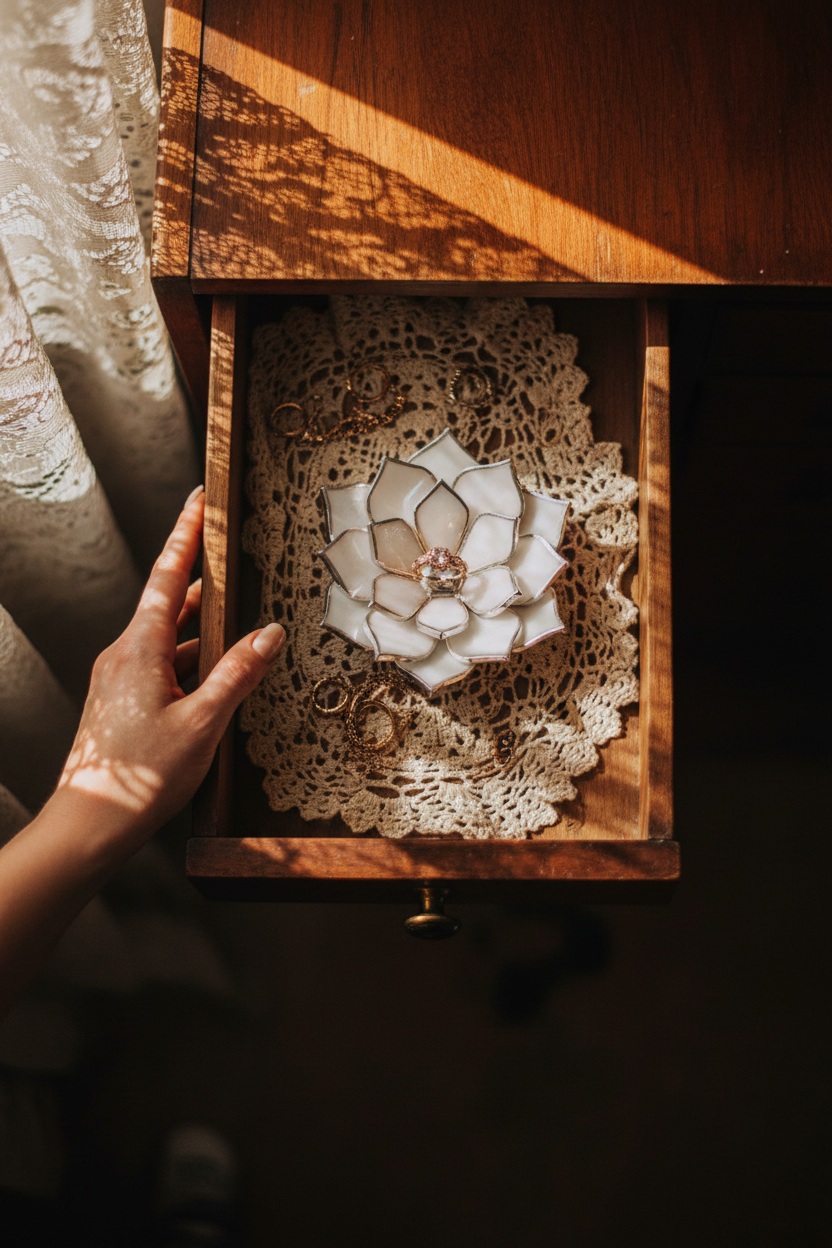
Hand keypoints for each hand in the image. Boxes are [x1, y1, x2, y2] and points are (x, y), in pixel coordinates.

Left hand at [55, 485, 284, 847]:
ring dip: (204, 631)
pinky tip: (220, 679)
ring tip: (243, 623)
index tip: (199, 501)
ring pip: (170, 640)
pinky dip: (194, 663)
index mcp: (139, 650)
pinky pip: (164, 667)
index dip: (186, 536)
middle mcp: (125, 656)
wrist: (90, 824)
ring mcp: (121, 679)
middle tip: (235, 558)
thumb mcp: (202, 724)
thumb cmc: (140, 777)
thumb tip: (270, 633)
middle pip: (170, 605)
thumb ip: (237, 674)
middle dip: (206, 583)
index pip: (168, 577)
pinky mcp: (124, 702)